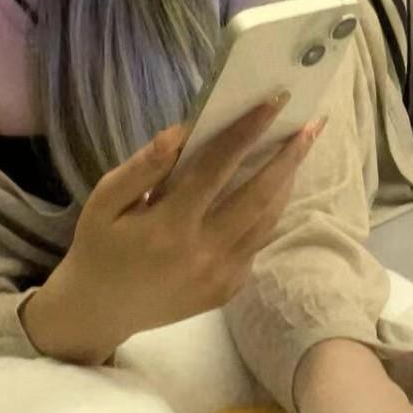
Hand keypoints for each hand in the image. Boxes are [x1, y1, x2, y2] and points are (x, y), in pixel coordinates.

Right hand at [32, 96, 328, 352]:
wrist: (101, 310)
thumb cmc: (100, 245)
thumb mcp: (105, 200)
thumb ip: (143, 166)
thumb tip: (182, 131)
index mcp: (169, 224)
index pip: (218, 166)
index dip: (248, 131)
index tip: (274, 101)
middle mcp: (202, 251)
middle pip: (258, 196)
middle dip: (289, 157)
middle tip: (312, 124)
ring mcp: (220, 276)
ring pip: (266, 221)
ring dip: (286, 183)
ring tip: (300, 149)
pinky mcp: (228, 290)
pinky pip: (256, 245)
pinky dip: (269, 214)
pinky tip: (275, 189)